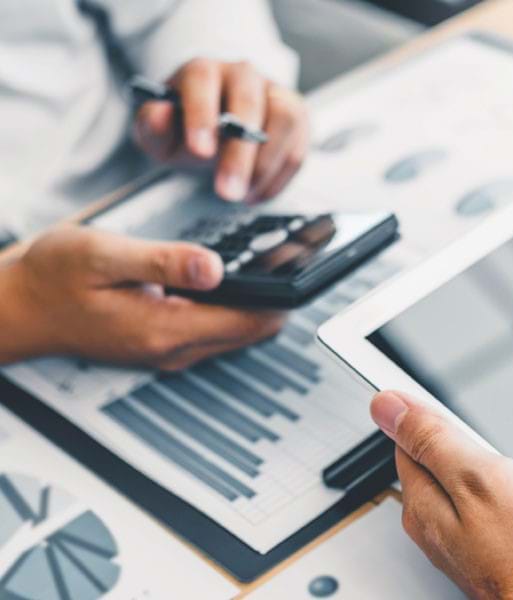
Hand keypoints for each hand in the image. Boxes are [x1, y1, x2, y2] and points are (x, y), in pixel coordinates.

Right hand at [0, 226, 283, 368]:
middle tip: (302, 255)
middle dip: (281, 296)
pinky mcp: (166, 341)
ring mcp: (171, 349)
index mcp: (165, 329)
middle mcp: (175, 348)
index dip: (285, 294)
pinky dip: (239, 305)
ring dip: (262, 301)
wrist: (18, 307)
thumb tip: (215, 268)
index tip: (308, 264)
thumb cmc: (52, 278)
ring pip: (239, 330)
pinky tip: (241, 276)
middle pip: (253, 329)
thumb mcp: (103, 256)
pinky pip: (218, 327)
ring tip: (280, 261)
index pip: (250, 320)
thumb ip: (163, 262)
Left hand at [134, 59, 308, 201]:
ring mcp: (275, 93)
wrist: (216, 133)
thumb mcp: (159, 134)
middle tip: (227, 192)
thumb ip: (153, 125)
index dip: (202, 115)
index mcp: (202, 71)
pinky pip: (297, 147)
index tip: (200, 151)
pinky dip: (278, 177)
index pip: (202, 81)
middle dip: (239, 153)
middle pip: (249, 102)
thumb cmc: (187, 132)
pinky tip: (256, 193)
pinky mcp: (297, 117)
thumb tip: (160, 114)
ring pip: (284, 120)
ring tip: (244, 195)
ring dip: (266, 165)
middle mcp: (242, 75)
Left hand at [371, 391, 512, 599]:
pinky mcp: (498, 558)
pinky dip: (506, 497)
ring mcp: (468, 547)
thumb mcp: (481, 477)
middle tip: (483, 434)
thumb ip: (432, 440)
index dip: (423, 416)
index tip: (439, 399)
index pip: (405, 444)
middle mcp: (438, 531)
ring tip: (508, 463)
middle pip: (434, 467)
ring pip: (466, 491)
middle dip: (456, 443)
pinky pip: (491, 514)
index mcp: (425, 505)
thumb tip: (385, 405)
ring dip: (485, 471)